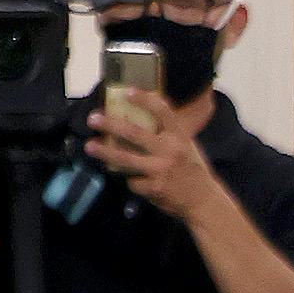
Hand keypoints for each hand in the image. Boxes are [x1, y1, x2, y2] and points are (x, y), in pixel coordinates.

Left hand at [86, 86, 201, 213]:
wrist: (203, 200)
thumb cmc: (192, 170)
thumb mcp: (186, 145)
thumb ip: (167, 134)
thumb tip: (141, 119)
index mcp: (179, 135)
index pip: (162, 110)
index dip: (144, 99)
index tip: (127, 92)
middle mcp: (169, 150)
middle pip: (134, 133)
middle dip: (111, 124)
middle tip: (93, 118)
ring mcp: (160, 169)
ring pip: (126, 158)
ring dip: (105, 152)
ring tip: (90, 146)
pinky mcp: (154, 188)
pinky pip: (133, 181)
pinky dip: (131, 180)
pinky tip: (135, 179)